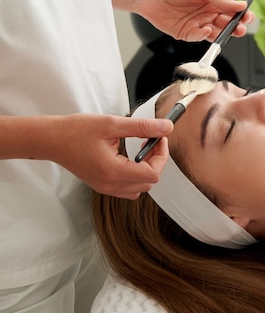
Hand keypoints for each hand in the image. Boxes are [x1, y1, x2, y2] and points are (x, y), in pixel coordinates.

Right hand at [49, 114, 173, 198]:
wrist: (50, 140)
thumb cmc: (75, 131)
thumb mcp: (112, 124)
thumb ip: (142, 127)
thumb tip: (166, 127)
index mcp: (113, 172)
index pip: (153, 173)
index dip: (161, 155)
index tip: (159, 138)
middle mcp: (110, 185)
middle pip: (149, 182)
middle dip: (156, 161)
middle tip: (151, 140)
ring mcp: (105, 188)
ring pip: (140, 188)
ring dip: (147, 170)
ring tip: (141, 150)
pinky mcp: (102, 186)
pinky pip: (128, 188)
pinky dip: (135, 175)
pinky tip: (130, 158)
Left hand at [138, 0, 254, 41]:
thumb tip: (240, 5)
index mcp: (213, 1)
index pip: (232, 11)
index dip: (241, 15)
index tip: (248, 17)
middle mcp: (208, 14)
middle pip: (227, 24)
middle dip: (236, 27)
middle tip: (241, 29)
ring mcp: (198, 25)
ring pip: (216, 33)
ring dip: (223, 34)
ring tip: (227, 31)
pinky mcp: (188, 34)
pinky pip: (200, 37)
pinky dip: (204, 35)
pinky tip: (205, 28)